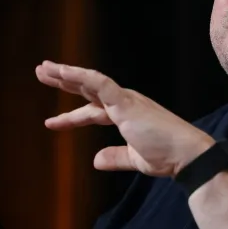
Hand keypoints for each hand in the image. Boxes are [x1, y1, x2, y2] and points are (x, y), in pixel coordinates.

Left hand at [35, 61, 212, 176]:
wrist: (185, 154)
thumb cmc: (166, 156)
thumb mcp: (135, 158)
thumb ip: (115, 157)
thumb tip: (96, 160)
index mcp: (127, 115)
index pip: (94, 111)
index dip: (72, 117)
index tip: (52, 122)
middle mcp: (125, 103)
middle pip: (89, 90)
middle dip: (65, 82)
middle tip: (42, 72)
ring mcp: (125, 100)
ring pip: (90, 82)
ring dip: (66, 74)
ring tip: (44, 68)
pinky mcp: (125, 102)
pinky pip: (99, 84)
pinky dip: (80, 76)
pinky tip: (63, 72)